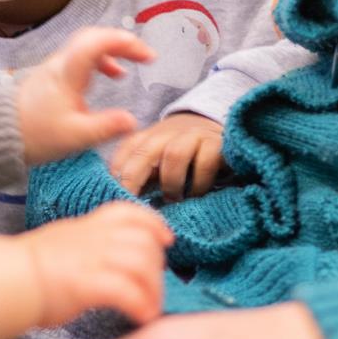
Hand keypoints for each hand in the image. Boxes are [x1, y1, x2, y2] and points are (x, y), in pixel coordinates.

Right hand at [0, 204, 172, 338]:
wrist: (3, 280)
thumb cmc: (24, 271)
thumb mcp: (59, 243)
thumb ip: (84, 246)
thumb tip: (103, 260)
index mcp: (84, 226)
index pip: (128, 212)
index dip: (153, 224)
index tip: (165, 240)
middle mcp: (92, 237)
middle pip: (143, 241)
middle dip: (157, 266)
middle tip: (153, 289)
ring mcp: (90, 259)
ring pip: (141, 264)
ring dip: (153, 289)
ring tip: (149, 308)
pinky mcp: (87, 284)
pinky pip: (128, 292)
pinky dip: (141, 305)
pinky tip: (140, 318)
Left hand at [16, 27, 153, 163]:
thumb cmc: (34, 136)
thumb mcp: (75, 137)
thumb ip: (106, 127)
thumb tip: (132, 120)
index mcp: (67, 74)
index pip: (98, 42)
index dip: (126, 42)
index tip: (148, 56)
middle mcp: (60, 65)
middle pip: (93, 37)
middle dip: (121, 42)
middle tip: (144, 56)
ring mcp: (54, 69)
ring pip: (85, 47)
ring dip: (110, 52)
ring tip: (127, 69)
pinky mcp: (51, 78)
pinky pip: (79, 59)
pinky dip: (97, 62)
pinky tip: (108, 77)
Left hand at [108, 113, 224, 201]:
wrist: (222, 134)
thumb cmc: (181, 160)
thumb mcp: (158, 165)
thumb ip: (142, 178)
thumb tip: (122, 204)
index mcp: (147, 138)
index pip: (125, 152)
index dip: (117, 174)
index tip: (116, 196)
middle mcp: (168, 133)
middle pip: (144, 151)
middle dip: (134, 178)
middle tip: (136, 204)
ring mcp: (193, 136)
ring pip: (174, 154)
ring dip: (171, 182)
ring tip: (172, 200)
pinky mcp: (218, 144)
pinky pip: (205, 163)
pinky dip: (198, 183)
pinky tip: (196, 195)